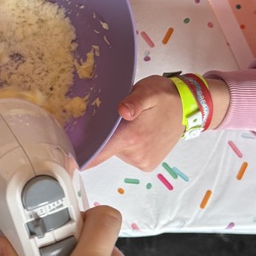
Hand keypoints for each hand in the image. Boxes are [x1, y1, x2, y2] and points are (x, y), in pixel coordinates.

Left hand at [86, 75, 231, 170]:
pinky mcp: (147, 164)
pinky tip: (138, 131)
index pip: (97, 154)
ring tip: (130, 123)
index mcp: (131, 137)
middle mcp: (135, 154)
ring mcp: (142, 162)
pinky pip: (128, 155)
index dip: (79, 156)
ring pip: (116, 152)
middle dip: (103, 136)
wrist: (190, 108)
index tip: (65, 156)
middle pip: (104, 150)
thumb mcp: (148, 91)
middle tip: (113, 118)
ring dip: (117, 139)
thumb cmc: (166, 97)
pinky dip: (128, 144)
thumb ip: (133, 101)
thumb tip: (122, 110)